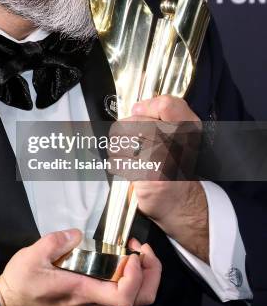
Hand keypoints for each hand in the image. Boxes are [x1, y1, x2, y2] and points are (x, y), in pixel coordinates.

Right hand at [0, 229, 161, 305]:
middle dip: (150, 274)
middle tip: (142, 249)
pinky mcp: (89, 301)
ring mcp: (92, 304)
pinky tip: (117, 258)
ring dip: (141, 274)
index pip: (125, 297)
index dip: (137, 277)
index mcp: (82, 291)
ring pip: (132, 298)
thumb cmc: (21, 284)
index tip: (131, 253)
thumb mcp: (32, 255)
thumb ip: (56, 241)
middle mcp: (93, 302)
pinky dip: (128, 277)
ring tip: (132, 249)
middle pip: (138, 300)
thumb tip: (76, 233)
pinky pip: (119, 294)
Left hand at [110, 95, 208, 261]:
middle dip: (126, 132)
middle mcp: (179, 141)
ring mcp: (163, 158)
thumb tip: (136, 107)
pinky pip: (118, 161)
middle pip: (134, 121)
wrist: (181, 201)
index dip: (148, 107)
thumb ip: (160, 115)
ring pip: (121, 140)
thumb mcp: (178, 134)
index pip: (166, 104)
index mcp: (188, 128)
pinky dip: (118, 166)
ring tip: (131, 157)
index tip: (142, 113)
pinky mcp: (148, 175)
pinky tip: (131, 170)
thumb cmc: (173, 166)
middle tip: (134, 144)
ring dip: (119, 149)